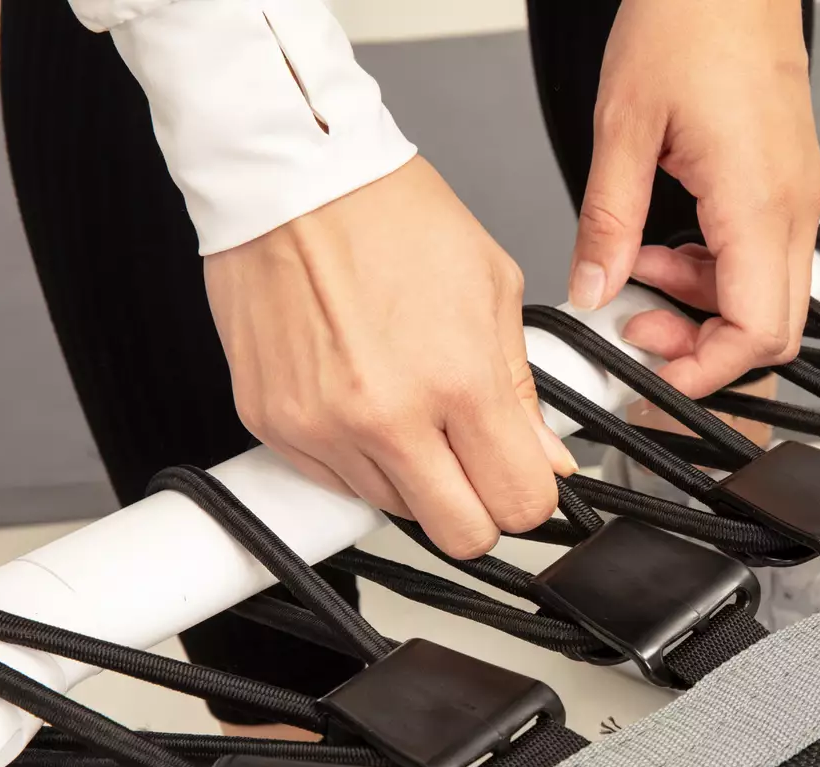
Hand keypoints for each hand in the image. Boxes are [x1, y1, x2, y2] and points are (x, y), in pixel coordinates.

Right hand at [205, 157, 576, 558]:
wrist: (290, 178)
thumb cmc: (390, 214)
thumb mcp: (492, 288)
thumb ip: (522, 390)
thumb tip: (546, 460)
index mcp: (457, 381)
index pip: (518, 504)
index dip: (530, 496)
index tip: (524, 477)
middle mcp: (386, 417)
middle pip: (459, 535)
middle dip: (479, 509)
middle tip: (475, 465)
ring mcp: (322, 428)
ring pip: (395, 512)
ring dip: (415, 478)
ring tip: (408, 405)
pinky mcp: (273, 425)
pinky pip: (334, 482)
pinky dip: (358, 458)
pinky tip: (363, 398)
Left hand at [567, 0, 819, 397]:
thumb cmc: (691, 21)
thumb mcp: (622, 127)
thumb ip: (608, 222)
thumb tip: (593, 288)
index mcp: (757, 202)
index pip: (755, 332)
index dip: (705, 373)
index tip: (654, 375)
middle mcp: (791, 208)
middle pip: (773, 330)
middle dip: (705, 351)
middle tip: (643, 330)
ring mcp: (796, 199)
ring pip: (768, 298)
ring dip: (702, 307)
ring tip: (640, 273)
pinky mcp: (785, 186)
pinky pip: (763, 259)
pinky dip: (713, 273)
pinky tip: (665, 245)